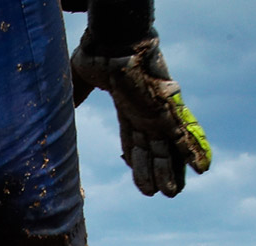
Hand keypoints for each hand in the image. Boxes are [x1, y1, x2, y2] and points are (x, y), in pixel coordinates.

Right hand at [71, 34, 210, 196]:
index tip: (135, 170)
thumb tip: (55, 112)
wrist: (112, 42)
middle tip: (159, 193)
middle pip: (149, 149)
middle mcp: (144, 111)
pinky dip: (190, 152)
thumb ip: (72, 100)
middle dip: (153, 171)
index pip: (132, 137)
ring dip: (168, 171)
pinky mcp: (164, 111)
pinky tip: (200, 169)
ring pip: (163, 149)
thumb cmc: (95, 54)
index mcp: (127, 105)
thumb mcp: (76, 83)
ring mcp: (156, 112)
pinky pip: (180, 136)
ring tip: (171, 194)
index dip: (135, 156)